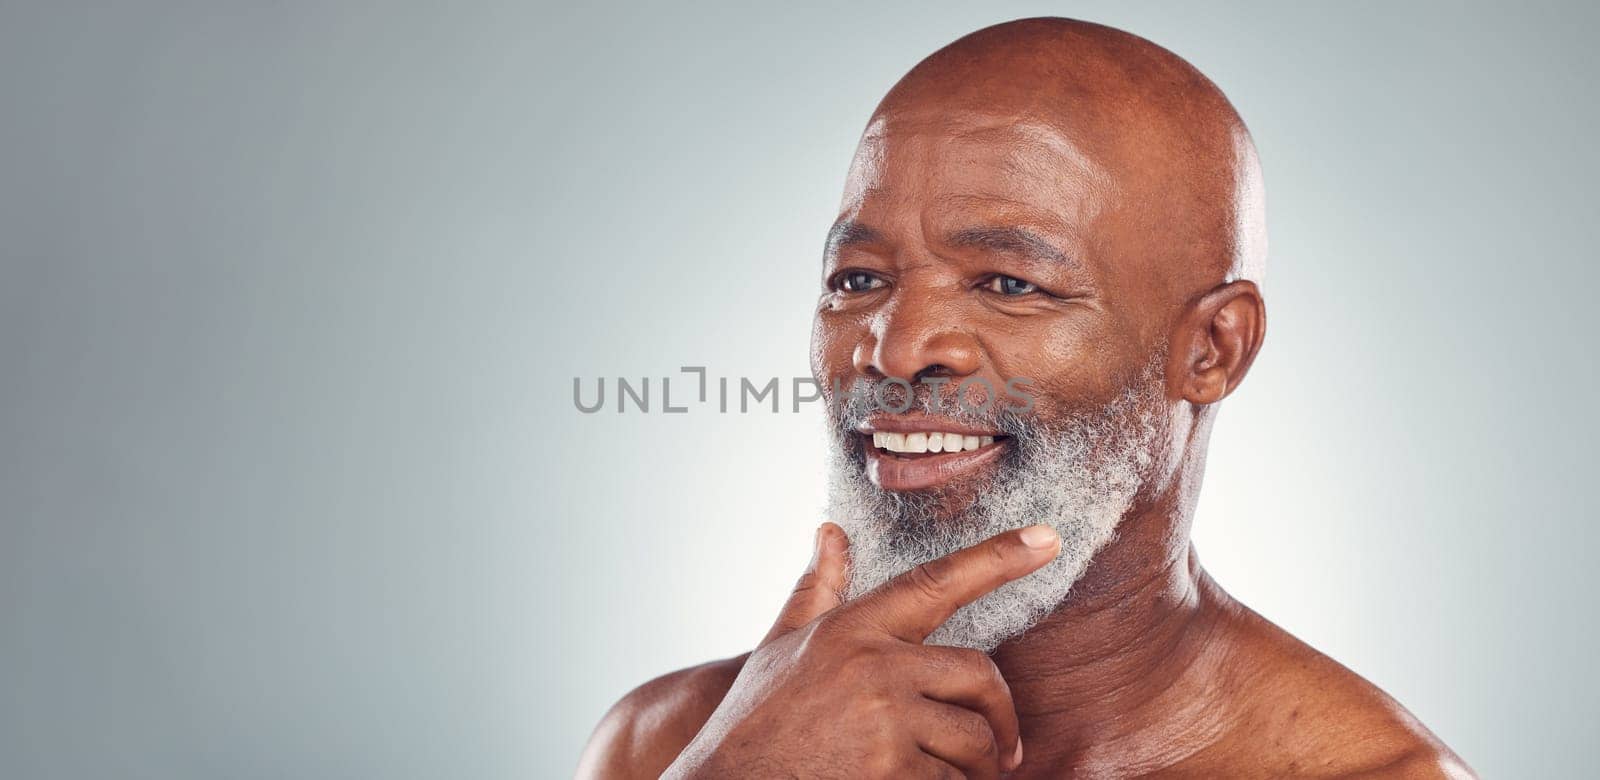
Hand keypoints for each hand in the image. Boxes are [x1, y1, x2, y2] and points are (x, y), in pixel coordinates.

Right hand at [663, 522, 1061, 778]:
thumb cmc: (754, 723)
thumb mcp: (781, 648)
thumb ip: (816, 589)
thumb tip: (830, 531)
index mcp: (852, 629)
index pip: (937, 582)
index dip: (997, 558)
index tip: (1047, 539)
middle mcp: (874, 667)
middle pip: (980, 675)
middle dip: (1000, 719)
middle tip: (1004, 750)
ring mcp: (885, 722)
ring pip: (974, 739)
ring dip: (975, 768)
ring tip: (950, 778)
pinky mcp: (892, 773)